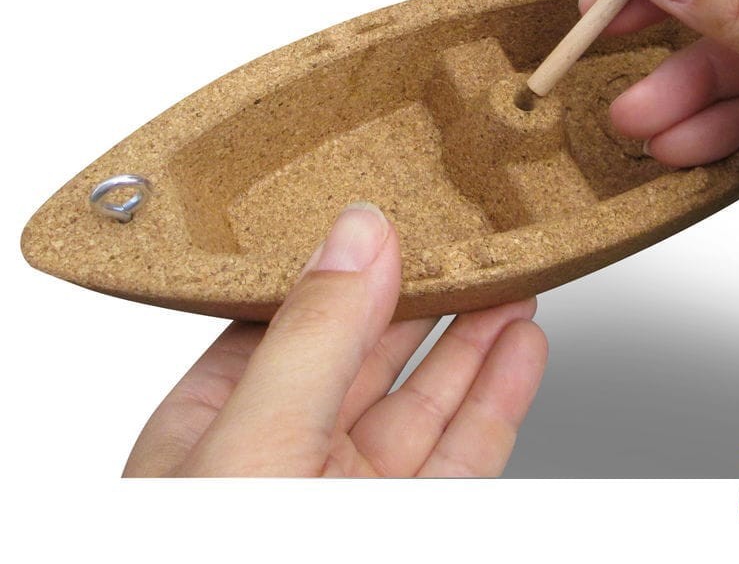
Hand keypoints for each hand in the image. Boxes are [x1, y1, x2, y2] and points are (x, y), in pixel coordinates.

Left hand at [123, 203, 547, 475]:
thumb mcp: (254, 445)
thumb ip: (313, 336)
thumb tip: (359, 232)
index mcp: (215, 429)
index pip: (289, 317)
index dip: (347, 263)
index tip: (396, 216)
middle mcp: (285, 458)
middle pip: (371, 350)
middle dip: (427, 291)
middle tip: (473, 237)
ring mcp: (351, 495)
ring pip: (428, 399)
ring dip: (476, 337)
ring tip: (512, 278)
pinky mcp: (414, 525)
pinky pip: (466, 452)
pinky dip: (499, 397)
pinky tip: (519, 350)